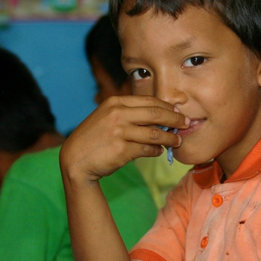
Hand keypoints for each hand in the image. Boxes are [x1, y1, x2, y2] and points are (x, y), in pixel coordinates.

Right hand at [60, 95, 189, 183]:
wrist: (75, 160)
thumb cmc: (94, 139)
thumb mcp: (107, 117)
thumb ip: (128, 113)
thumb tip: (158, 115)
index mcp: (116, 103)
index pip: (149, 101)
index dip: (167, 106)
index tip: (178, 112)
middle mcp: (118, 114)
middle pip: (156, 114)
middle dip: (175, 119)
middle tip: (186, 124)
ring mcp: (120, 132)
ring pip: (155, 133)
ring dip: (170, 138)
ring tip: (177, 141)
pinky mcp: (122, 150)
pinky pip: (148, 149)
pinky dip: (156, 150)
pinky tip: (159, 151)